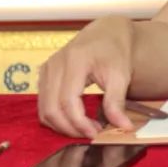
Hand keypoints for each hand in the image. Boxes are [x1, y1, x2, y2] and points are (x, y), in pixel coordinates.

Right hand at [38, 15, 135, 138]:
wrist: (106, 32)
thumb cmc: (115, 52)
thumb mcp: (121, 74)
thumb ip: (117, 102)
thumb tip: (124, 127)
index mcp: (75, 61)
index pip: (68, 101)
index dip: (79, 123)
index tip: (95, 133)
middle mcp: (55, 64)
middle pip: (51, 108)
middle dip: (69, 128)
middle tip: (91, 133)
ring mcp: (46, 68)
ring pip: (44, 109)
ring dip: (61, 125)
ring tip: (84, 128)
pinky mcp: (44, 73)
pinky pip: (43, 103)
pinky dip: (56, 116)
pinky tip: (74, 119)